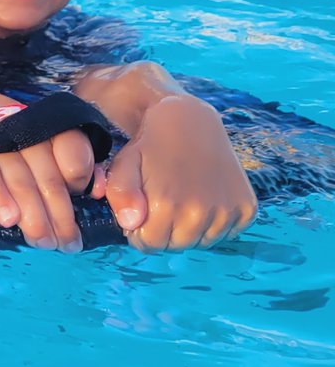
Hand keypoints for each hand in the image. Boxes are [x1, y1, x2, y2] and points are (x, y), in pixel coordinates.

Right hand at [0, 128, 105, 251]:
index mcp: (60, 134)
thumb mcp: (65, 153)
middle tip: (67, 245)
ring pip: (21, 184)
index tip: (82, 200)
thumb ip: (86, 171)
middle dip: (60, 217)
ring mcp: (2, 146)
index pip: (75, 161)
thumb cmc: (39, 151)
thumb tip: (97, 192)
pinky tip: (9, 220)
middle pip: (50, 181)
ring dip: (33, 217)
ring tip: (43, 242)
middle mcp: (32, 137)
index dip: (79, 184)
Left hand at [105, 95, 256, 251]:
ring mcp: (227, 211)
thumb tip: (131, 223)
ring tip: (182, 197)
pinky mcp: (247, 208)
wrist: (190, 120)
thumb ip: (120, 195)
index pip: (150, 245)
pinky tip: (204, 197)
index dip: (140, 231)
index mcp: (167, 204)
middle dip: (163, 230)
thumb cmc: (150, 146)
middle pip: (175, 246)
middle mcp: (200, 211)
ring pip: (201, 242)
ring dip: (188, 228)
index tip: (141, 211)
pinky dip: (213, 223)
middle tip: (162, 201)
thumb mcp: (124, 165)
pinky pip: (225, 233)